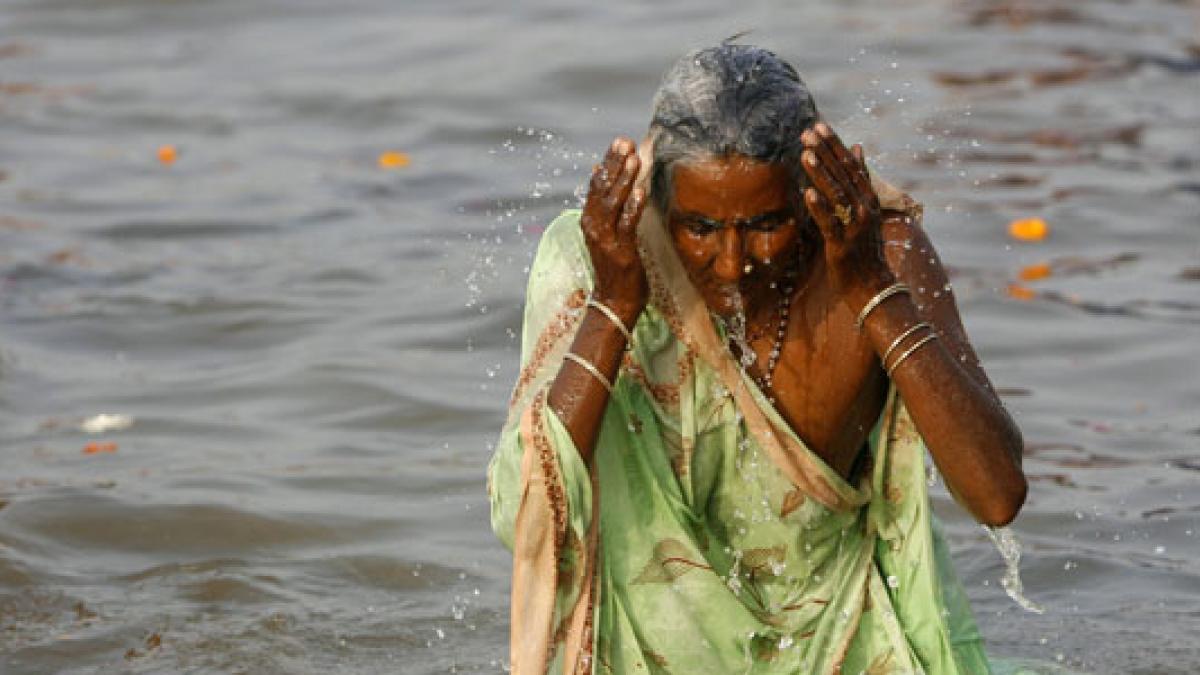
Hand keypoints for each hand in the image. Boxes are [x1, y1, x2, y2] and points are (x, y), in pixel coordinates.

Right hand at [581, 137, 648, 323]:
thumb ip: (603, 202)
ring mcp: (605, 239)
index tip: (619, 143)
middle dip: (614, 164)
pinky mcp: (620, 251)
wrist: (614, 301)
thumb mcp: (605, 230)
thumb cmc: (615, 265)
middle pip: (602, 189)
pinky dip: (633, 207)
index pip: (597, 184)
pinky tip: (641, 191)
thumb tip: (598, 171)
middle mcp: (593, 226)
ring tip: (634, 159)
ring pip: (612, 203)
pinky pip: (626, 224)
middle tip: (625, 142)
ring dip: (624, 180)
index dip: (608, 162)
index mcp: (590, 219)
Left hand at [800, 122, 894, 309]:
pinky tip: (808, 193)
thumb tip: (858, 147)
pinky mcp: (842, 245)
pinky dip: (820, 208)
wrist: (873, 285)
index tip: (819, 126)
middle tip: (808, 131)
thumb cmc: (865, 247)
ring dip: (821, 173)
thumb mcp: (866, 208)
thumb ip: (861, 179)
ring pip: (836, 195)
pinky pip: (829, 223)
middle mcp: (864, 209)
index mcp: (868, 198)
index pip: (850, 165)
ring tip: (806, 154)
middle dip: (825, 152)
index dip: (835, 145)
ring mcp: (854, 226)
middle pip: (843, 175)